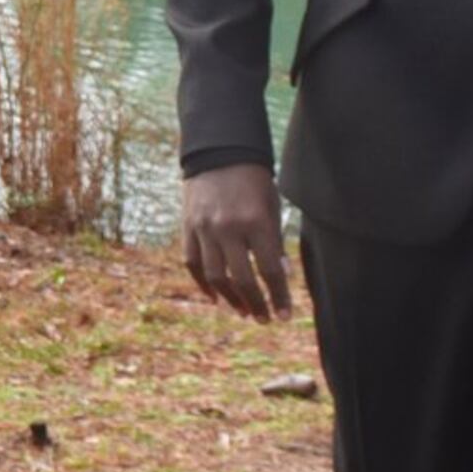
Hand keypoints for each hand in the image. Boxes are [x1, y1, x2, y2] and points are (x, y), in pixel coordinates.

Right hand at [179, 162, 293, 320]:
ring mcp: (205, 228)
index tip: (284, 315)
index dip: (278, 296)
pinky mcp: (188, 227)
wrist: (219, 153)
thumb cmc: (254, 181)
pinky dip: (203, 283)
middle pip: (243, 278)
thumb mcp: (272, 207)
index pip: (270, 269)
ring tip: (243, 311)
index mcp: (256, 222)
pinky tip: (215, 297)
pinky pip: (193, 262)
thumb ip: (274, 241)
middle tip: (264, 318)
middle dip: (256, 303)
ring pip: (215, 276)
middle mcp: (229, 228)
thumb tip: (280, 275)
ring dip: (230, 298)